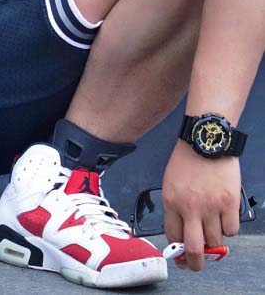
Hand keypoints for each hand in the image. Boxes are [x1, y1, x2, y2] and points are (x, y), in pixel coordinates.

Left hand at [162, 138, 240, 270]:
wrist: (206, 139)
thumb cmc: (187, 159)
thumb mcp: (171, 183)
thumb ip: (175, 207)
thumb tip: (182, 233)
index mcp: (171, 201)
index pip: (173, 237)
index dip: (177, 251)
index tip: (180, 257)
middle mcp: (190, 207)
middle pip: (194, 249)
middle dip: (195, 263)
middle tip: (197, 265)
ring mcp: (211, 206)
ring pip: (215, 241)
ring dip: (214, 240)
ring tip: (212, 227)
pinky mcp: (229, 203)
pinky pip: (231, 230)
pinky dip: (229, 228)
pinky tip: (225, 216)